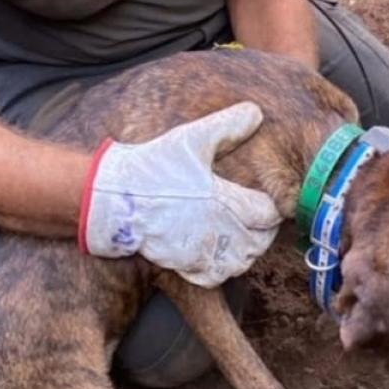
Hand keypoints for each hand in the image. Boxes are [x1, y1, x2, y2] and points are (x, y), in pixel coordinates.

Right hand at [79, 102, 281, 286]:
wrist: (115, 198)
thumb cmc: (154, 167)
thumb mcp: (192, 140)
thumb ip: (227, 126)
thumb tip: (255, 112)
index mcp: (225, 201)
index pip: (268, 214)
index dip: (273, 208)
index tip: (268, 200)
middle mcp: (218, 231)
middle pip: (260, 242)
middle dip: (263, 229)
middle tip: (256, 216)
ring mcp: (200, 251)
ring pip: (241, 263)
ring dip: (246, 250)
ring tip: (242, 234)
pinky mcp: (183, 264)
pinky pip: (215, 277)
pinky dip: (223, 269)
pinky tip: (219, 252)